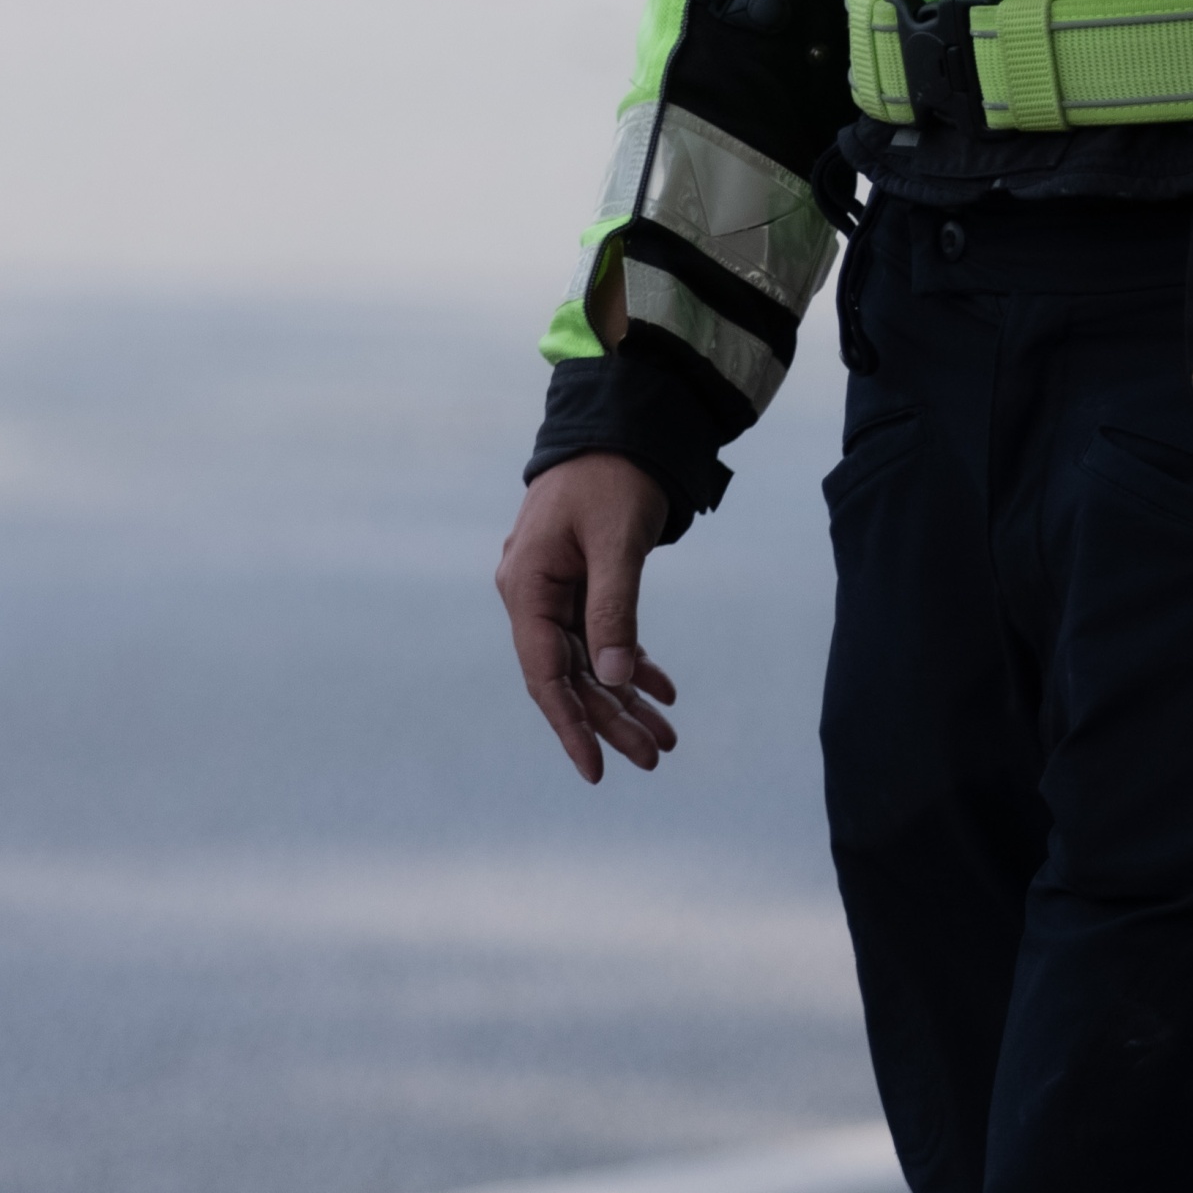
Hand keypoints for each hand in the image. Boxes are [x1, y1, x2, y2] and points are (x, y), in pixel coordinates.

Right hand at [495, 451, 678, 780]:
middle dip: (611, 720)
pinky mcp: (578, 581)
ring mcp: (554, 589)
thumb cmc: (613, 476)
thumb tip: (614, 682)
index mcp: (527, 586)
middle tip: (657, 758)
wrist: (617, 423)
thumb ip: (614, 610)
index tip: (598, 770)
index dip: (571, 726)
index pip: (546, 674)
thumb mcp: (617, 542)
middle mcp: (532, 594)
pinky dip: (630, 662)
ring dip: (624, 699)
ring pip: (588, 662)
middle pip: (570, 676)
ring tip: (665, 737)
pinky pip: (601, 635)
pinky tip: (662, 690)